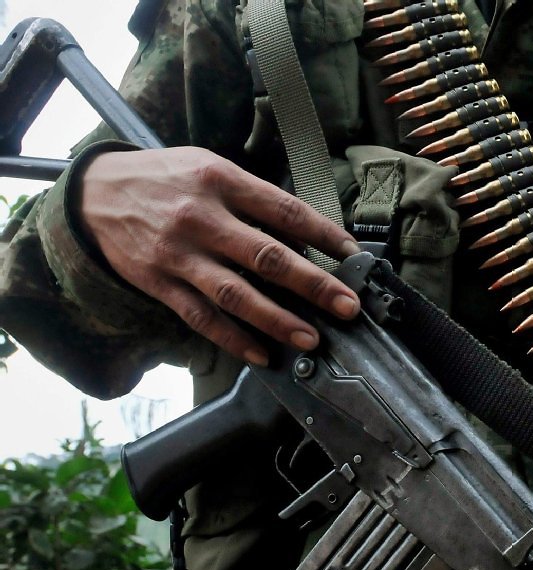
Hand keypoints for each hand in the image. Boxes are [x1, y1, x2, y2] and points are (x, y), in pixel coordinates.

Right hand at [77, 147, 361, 365]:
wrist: (93, 191)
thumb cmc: (165, 179)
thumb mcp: (209, 168)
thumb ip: (253, 199)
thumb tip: (303, 239)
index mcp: (220, 181)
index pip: (285, 210)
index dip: (324, 236)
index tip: (353, 256)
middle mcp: (201, 218)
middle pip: (267, 256)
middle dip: (313, 285)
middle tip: (347, 306)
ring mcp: (179, 254)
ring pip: (235, 294)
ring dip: (277, 320)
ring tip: (310, 339)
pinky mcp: (159, 283)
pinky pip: (201, 317)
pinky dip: (233, 339)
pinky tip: (261, 354)